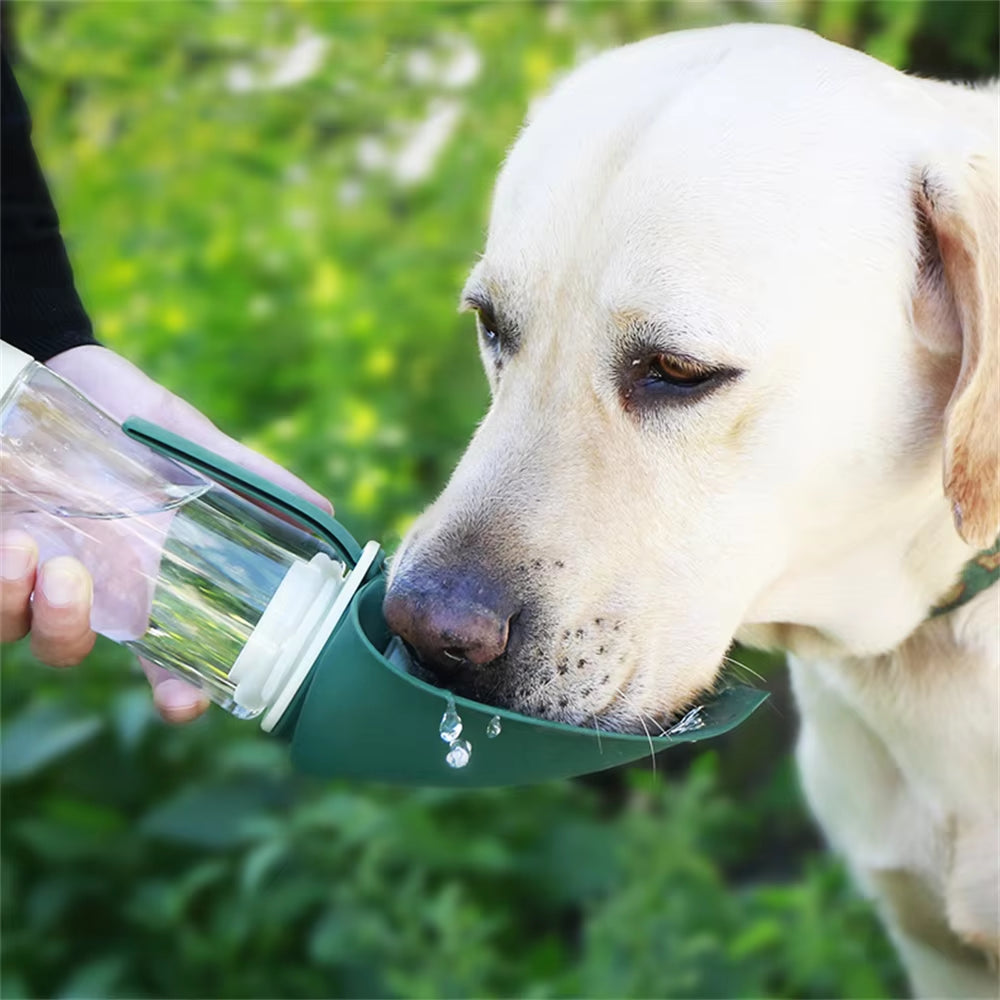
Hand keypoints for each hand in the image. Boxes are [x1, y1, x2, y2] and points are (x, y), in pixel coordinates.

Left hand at [0, 345, 332, 722]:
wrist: (62, 370)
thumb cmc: (133, 412)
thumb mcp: (196, 443)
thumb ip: (253, 480)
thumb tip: (326, 512)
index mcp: (144, 571)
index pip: (164, 652)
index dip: (176, 690)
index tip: (184, 702)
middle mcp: (88, 581)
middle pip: (74, 648)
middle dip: (69, 638)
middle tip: (74, 589)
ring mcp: (33, 567)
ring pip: (25, 630)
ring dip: (32, 604)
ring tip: (43, 554)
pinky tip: (13, 541)